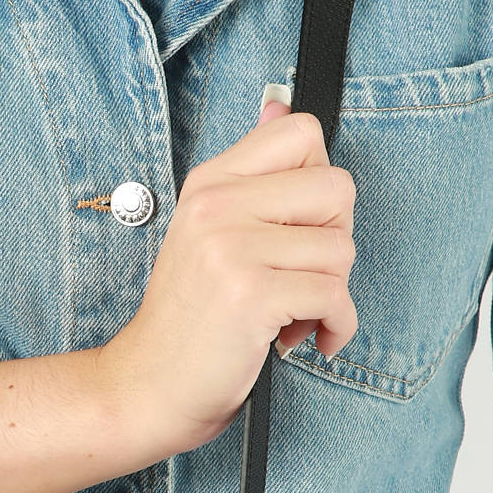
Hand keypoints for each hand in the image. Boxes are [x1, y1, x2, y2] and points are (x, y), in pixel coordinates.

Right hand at [97, 96, 357, 457]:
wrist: (149, 386)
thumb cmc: (191, 318)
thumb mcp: (211, 232)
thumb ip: (252, 174)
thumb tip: (278, 106)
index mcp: (210, 183)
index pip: (302, 132)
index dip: (320, 181)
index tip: (299, 226)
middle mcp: (217, 205)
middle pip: (338, 187)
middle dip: (335, 241)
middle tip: (299, 274)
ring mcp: (231, 248)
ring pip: (342, 248)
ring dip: (332, 293)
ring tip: (292, 312)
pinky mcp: (250, 294)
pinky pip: (335, 295)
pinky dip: (336, 326)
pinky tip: (306, 338)